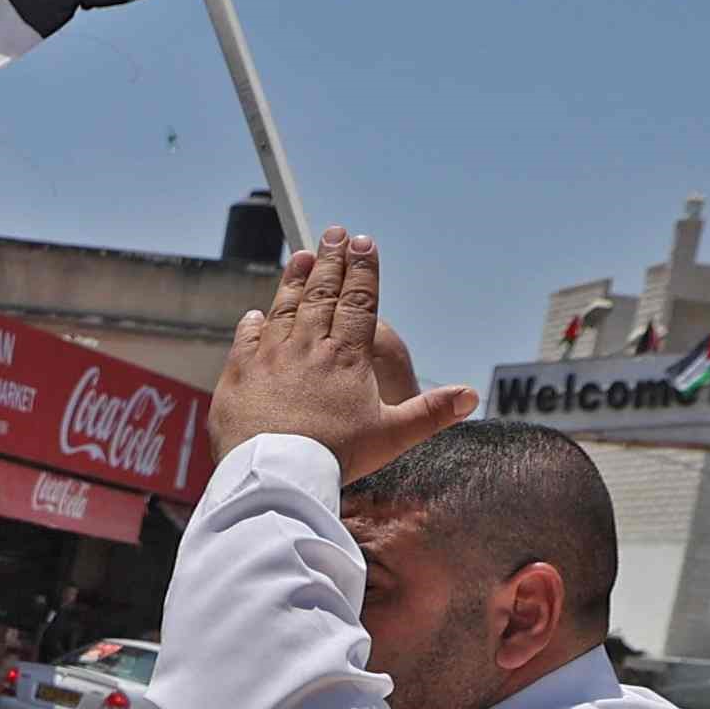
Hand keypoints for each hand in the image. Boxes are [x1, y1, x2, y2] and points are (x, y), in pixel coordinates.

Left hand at [214, 228, 472, 482]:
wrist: (275, 474)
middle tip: (334, 234)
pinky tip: (256, 313)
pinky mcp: (238, 375)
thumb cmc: (334, 458)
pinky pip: (245, 340)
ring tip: (301, 256)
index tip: (363, 242)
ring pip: (284, 309)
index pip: (359, 302)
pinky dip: (253, 324)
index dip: (363, 270)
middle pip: (321, 294)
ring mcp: (270, 357)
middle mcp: (307, 347)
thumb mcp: (391, 436)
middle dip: (330, 261)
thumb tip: (471, 396)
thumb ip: (430, 412)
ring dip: (294, 280)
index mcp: (346, 356)